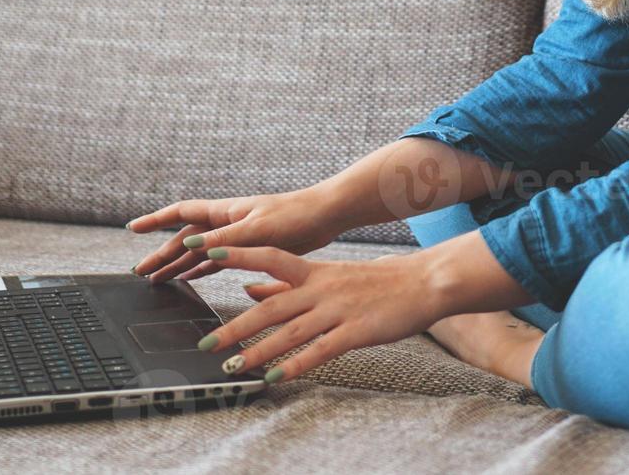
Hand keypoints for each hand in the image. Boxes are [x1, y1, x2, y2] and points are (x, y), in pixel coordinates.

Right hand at [125, 187, 343, 283]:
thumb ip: (223, 239)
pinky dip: (201, 271)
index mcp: (224, 212)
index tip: (133, 229)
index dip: (156, 221)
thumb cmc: (293, 216)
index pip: (181, 213)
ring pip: (199, 252)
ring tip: (157, 281)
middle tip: (141, 273)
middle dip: (162, 254)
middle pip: (185, 238)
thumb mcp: (255, 229)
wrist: (323, 217)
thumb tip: (190, 244)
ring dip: (178, 265)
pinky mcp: (250, 249)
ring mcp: (237, 236)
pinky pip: (216, 261)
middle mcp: (226, 222)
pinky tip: (189, 280)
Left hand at [196, 247, 443, 383]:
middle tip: (206, 343)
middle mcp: (321, 289)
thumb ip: (286, 282)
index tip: (206, 250)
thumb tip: (248, 288)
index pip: (269, 256)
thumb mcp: (328, 275)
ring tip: (232, 367)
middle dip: (235, 327)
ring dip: (258, 351)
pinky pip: (320, 350)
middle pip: (271, 307)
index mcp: (313, 271)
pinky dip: (296, 365)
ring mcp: (338, 310)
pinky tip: (276, 378)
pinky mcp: (356, 331)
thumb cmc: (376, 281)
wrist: (423, 283)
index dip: (238, 253)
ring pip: (290, 332)